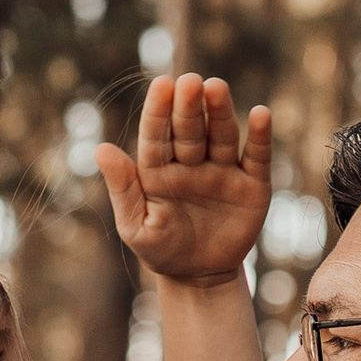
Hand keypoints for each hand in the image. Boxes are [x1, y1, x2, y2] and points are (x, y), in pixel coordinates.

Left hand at [95, 73, 273, 288]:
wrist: (199, 278)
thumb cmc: (161, 250)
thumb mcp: (136, 226)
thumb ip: (122, 189)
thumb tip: (100, 149)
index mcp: (159, 169)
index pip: (157, 135)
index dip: (159, 111)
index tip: (162, 85)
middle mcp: (191, 162)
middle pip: (190, 130)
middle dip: (189, 106)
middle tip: (190, 82)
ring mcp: (223, 171)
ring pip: (221, 135)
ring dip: (220, 112)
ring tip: (216, 87)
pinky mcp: (252, 185)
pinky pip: (256, 157)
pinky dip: (259, 136)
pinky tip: (260, 114)